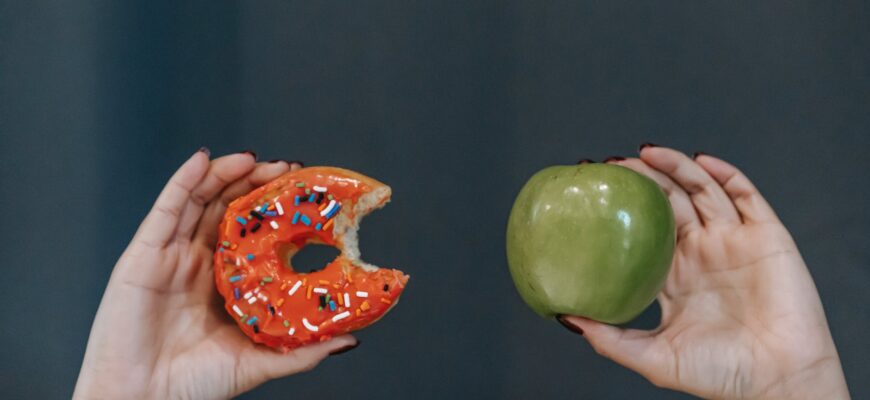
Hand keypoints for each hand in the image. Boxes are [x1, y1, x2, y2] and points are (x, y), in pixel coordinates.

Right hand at [74, 150, 356, 399]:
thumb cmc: (195, 386)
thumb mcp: (258, 362)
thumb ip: (302, 351)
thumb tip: (350, 340)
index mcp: (222, 281)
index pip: (250, 231)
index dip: (273, 208)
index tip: (303, 190)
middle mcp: (196, 262)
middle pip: (226, 207)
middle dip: (254, 183)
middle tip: (286, 168)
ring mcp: (169, 256)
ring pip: (197, 200)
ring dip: (225, 173)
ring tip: (253, 158)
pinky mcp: (143, 255)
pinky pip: (165, 209)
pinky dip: (183, 180)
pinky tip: (203, 159)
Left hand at [559, 146, 849, 398]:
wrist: (777, 383)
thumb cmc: (718, 376)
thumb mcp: (652, 357)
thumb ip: (610, 339)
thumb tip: (565, 317)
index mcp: (675, 275)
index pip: (642, 229)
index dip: (621, 207)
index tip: (592, 190)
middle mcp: (702, 252)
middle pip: (670, 201)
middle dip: (643, 178)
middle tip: (612, 164)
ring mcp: (734, 242)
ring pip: (703, 190)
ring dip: (677, 166)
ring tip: (646, 152)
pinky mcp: (766, 237)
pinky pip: (746, 196)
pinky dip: (726, 174)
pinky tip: (701, 160)